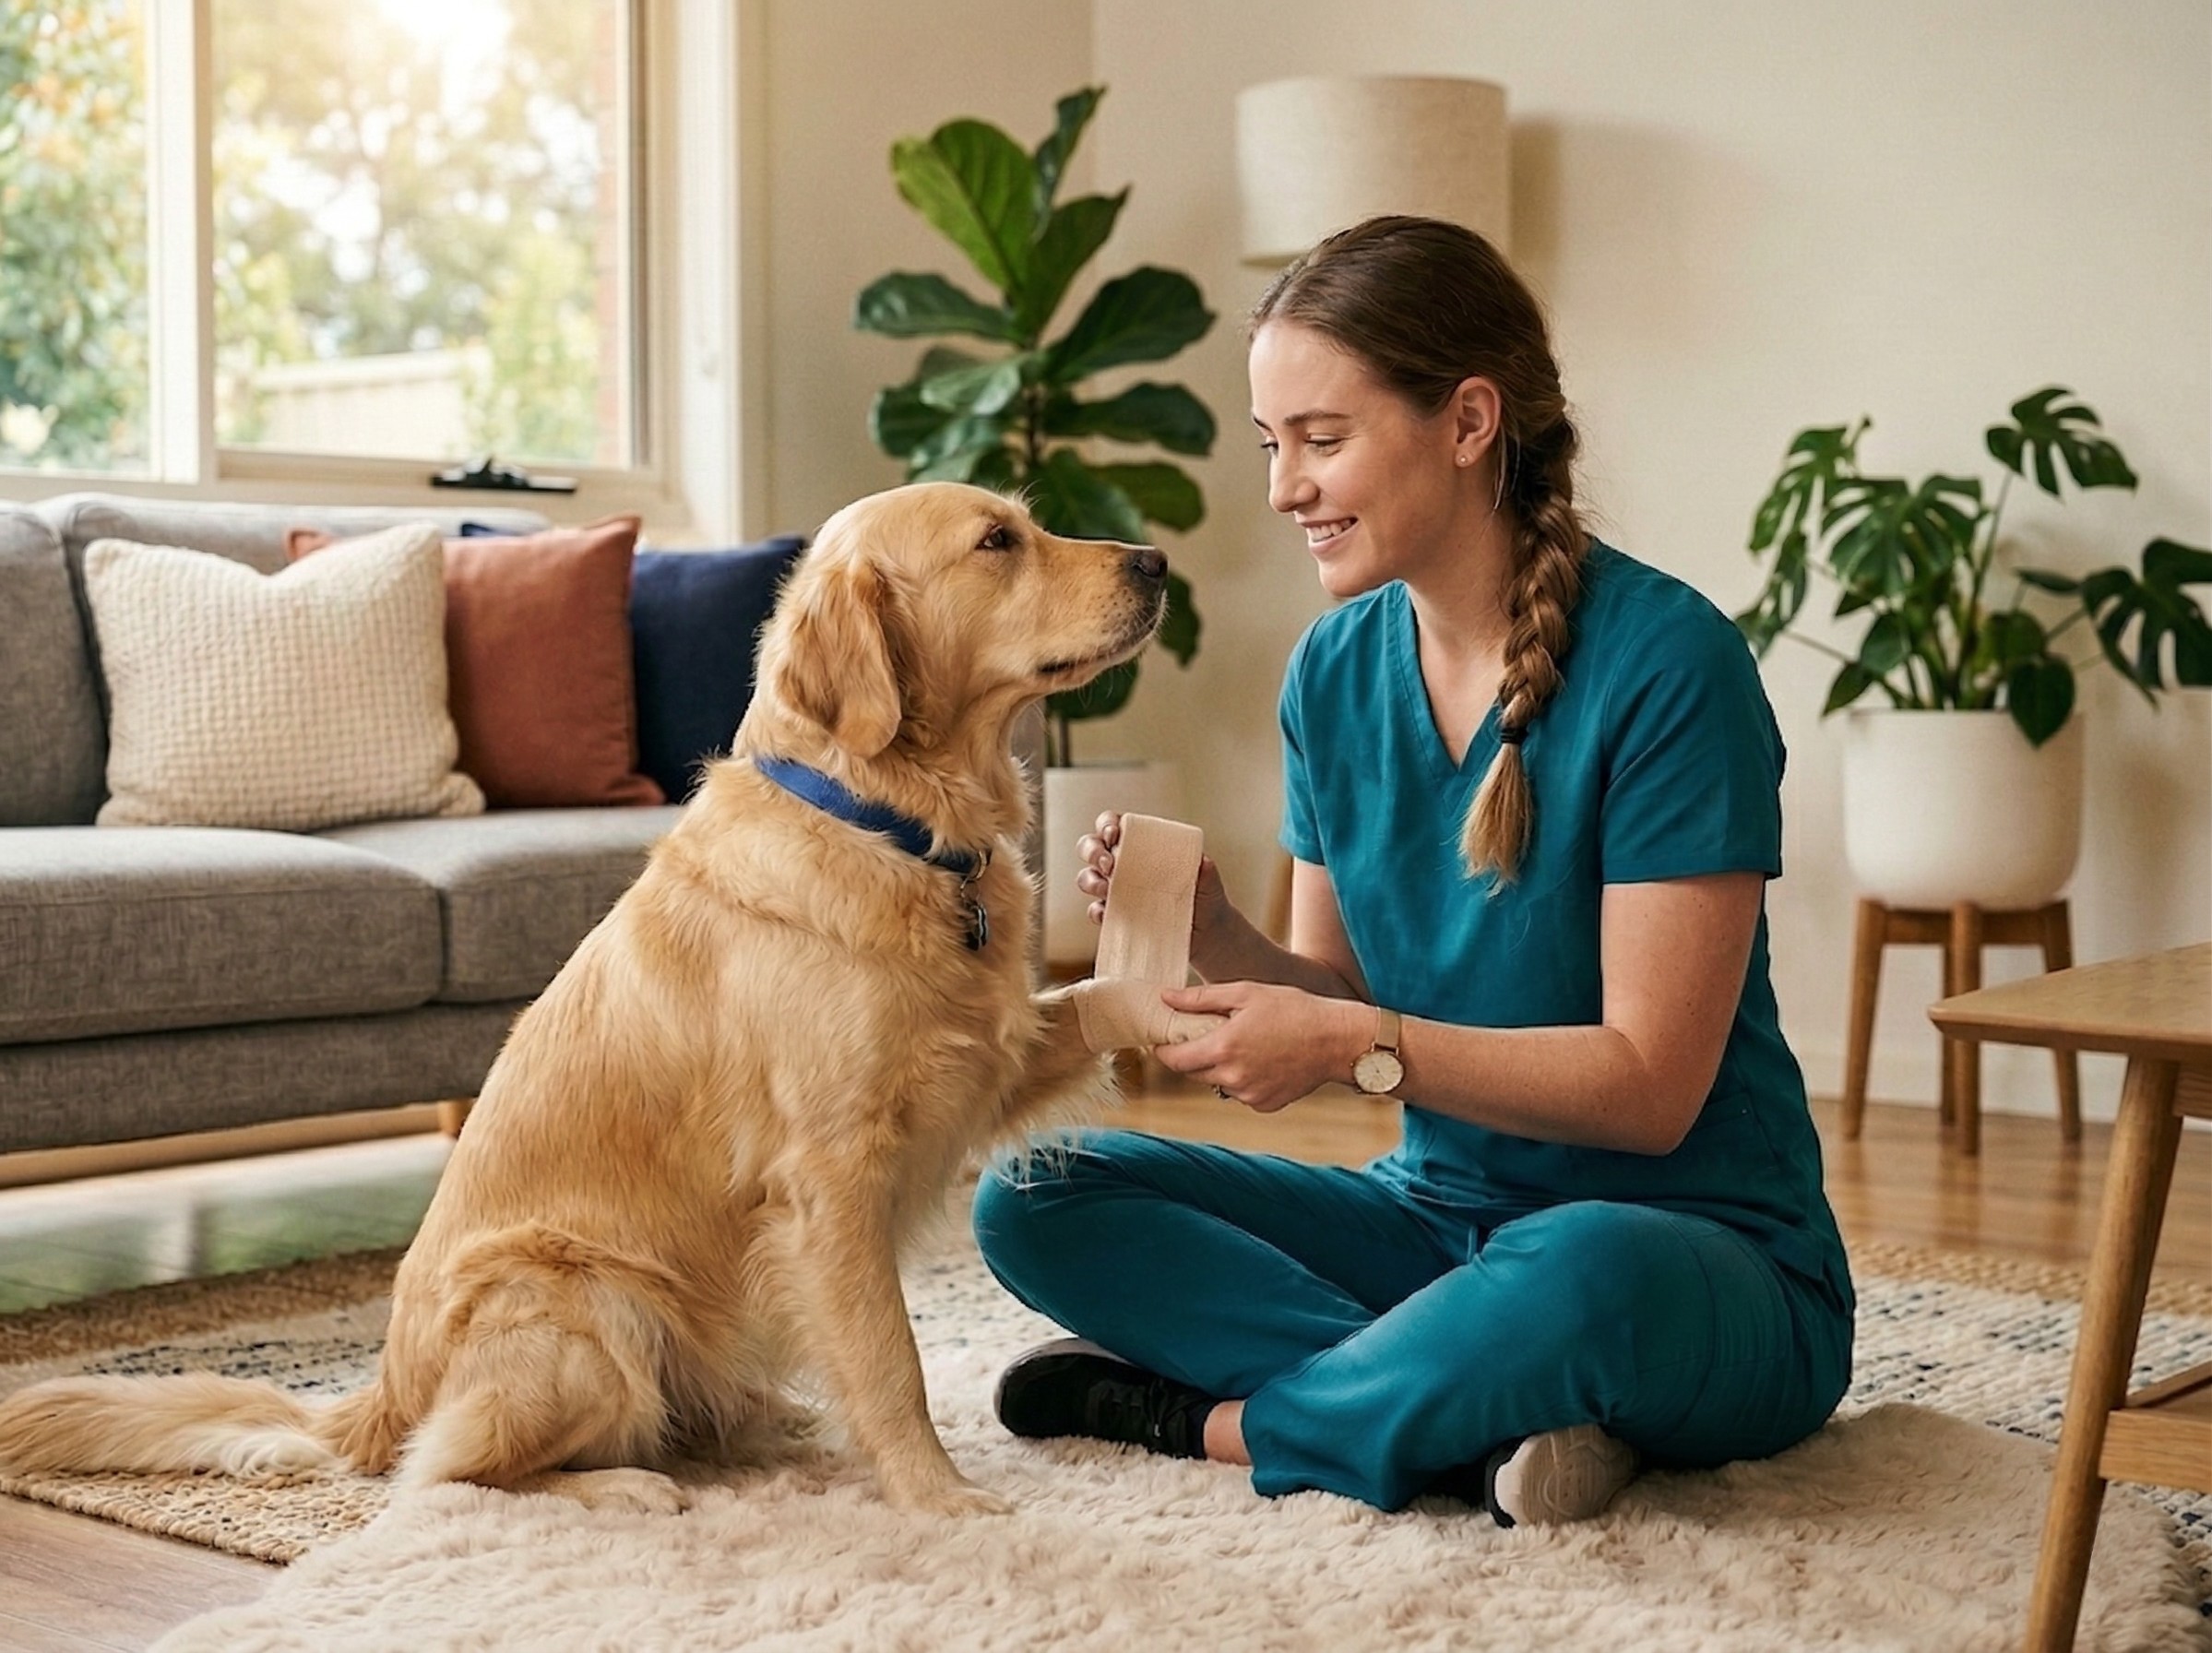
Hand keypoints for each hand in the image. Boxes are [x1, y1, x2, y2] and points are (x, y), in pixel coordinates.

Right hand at [1077, 811, 1233, 942]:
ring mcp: (1116, 890)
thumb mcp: (1209, 880)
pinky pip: (1095, 911)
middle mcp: (1122, 863)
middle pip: (1090, 847)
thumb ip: (1205, 870)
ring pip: (1087, 877)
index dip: (1106, 824)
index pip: (1113, 824)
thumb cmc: (1206, 896)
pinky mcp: (1116, 916)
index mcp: (1140, 844)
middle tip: (1108, 864)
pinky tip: (1106, 914)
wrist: (1208, 933)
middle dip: (1092, 851)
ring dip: (1090, 880)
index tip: (1114, 834)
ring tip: (1107, 889)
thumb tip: (1203, 862)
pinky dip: (1096, 912)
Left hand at [1148, 983, 1367, 1113]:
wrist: (1337, 1039)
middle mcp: (1233, 1077)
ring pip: (1218, 1083)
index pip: (1174, 1060)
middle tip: (1204, 1035)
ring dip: (1220, 1067)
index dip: (1163, 1050)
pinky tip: (1263, 1059)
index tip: (1162, 1040)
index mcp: (1223, 1048)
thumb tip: (1165, 997)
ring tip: (1244, 1044)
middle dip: (1192, 1056)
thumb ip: (1200, 998)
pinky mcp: (1266, 1105)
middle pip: (1193, 1073)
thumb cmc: (1293, 1009)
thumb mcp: (1246, 993)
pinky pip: (1242, 1093)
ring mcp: (1249, 1095)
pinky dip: (1244, 1079)